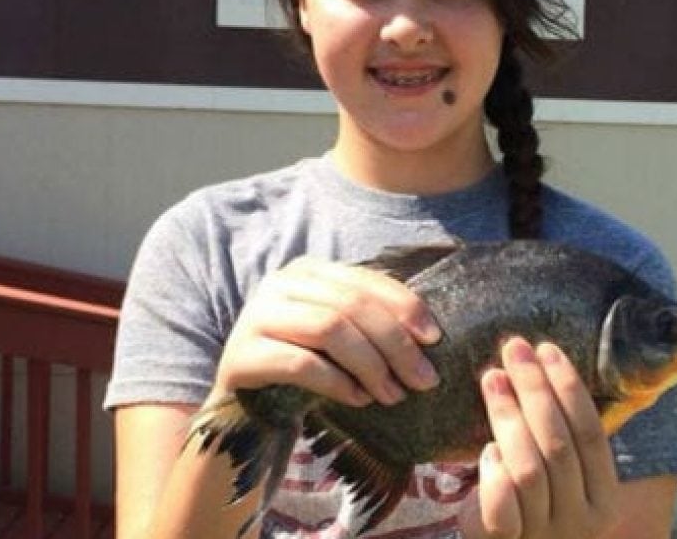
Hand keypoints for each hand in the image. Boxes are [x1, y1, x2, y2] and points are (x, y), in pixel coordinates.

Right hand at [210, 256, 441, 406]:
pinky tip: (359, 399)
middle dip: (395, 343)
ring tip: (392, 394)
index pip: (365, 280)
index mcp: (308, 270)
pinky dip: (338, 383)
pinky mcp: (242, 354)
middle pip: (351, 305)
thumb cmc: (305, 366)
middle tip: (423, 380)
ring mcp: (257, 316)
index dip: (404, 306)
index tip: (434, 339)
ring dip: (371, 365)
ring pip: (329, 329)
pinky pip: (301, 364)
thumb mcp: (340, 336)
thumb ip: (369, 321)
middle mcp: (279, 284)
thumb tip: (427, 336)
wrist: (248, 405)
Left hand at [459, 338, 621, 538]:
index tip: (546, 349)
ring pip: (529, 468)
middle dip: (535, 389)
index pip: (592, 434)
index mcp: (605, 498)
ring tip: (492, 379)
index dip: (569, 387)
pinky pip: (501, 507)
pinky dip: (494, 473)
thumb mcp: (562, 479)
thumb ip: (561, 438)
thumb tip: (540, 364)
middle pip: (559, 445)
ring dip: (508, 416)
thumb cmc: (536, 508)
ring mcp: (544, 533)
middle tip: (514, 350)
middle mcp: (582, 520)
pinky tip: (486, 450)